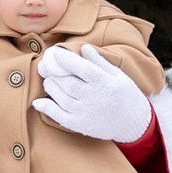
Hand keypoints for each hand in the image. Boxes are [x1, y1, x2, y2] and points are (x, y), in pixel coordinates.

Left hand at [32, 42, 152, 142]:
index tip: (55, 53)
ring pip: (60, 96)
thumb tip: (83, 47)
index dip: (65, 59)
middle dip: (54, 72)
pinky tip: (38, 102)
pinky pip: (58, 116)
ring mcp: (85, 112)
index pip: (81, 68)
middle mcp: (94, 97)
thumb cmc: (125, 94)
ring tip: (50, 80)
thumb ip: (99, 61)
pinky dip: (46, 108)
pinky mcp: (79, 125)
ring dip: (50, 86)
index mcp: (104, 82)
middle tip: (49, 67)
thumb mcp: (117, 74)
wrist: (133, 122)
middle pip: (67, 82)